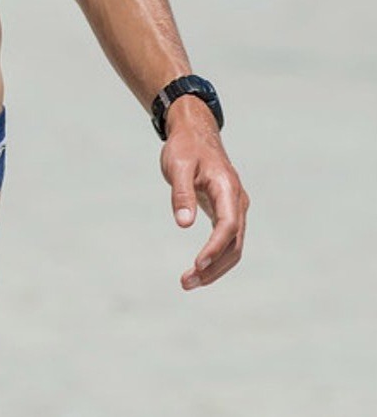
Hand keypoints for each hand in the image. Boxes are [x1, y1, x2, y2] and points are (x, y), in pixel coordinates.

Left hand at [159, 98, 248, 290]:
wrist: (196, 133)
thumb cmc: (185, 148)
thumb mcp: (178, 166)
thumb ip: (182, 194)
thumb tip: (183, 224)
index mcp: (227, 188)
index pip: (228, 225)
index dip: (214, 247)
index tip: (197, 264)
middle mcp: (237, 202)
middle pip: (234, 243)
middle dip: (213, 267)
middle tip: (186, 282)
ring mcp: (235, 209)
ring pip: (233, 247)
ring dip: (214, 268)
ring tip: (188, 282)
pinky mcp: (227, 213)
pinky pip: (227, 241)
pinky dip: (215, 258)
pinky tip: (198, 270)